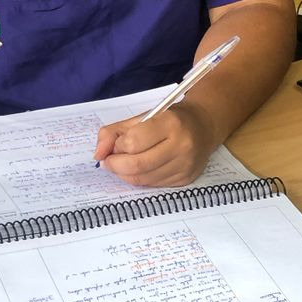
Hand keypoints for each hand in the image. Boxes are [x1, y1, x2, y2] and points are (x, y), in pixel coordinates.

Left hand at [94, 102, 215, 187]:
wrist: (204, 126)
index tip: (115, 145)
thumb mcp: (141, 117)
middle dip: (115, 165)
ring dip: (125, 174)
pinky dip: (140, 179)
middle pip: (137, 165)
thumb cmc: (169, 119)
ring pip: (143, 179)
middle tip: (109, 161)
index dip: (117, 147)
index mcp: (170, 123)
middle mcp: (181, 146)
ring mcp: (185, 166)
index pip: (133, 142)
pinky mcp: (185, 179)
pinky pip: (153, 185)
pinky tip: (140, 169)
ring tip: (123, 164)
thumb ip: (113, 132)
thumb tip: (97, 155)